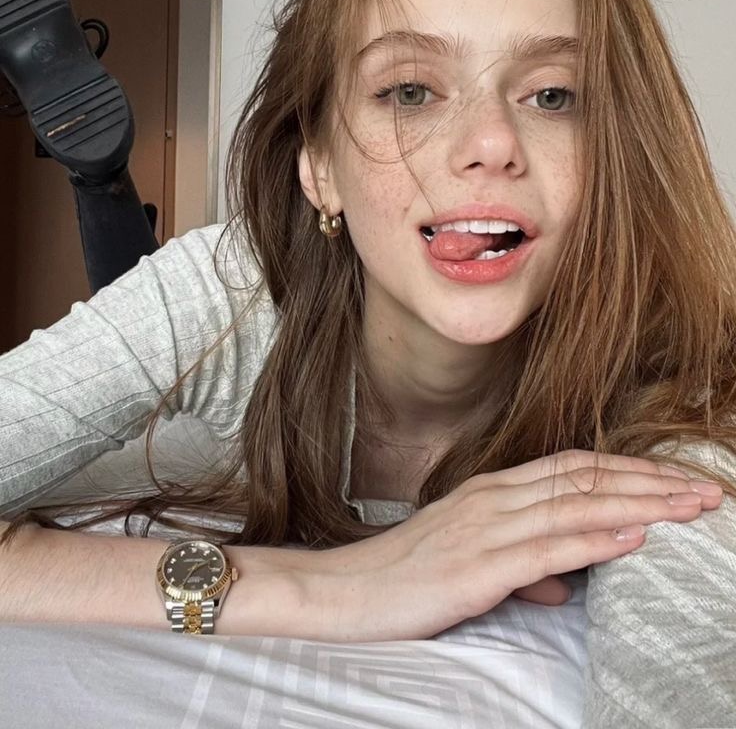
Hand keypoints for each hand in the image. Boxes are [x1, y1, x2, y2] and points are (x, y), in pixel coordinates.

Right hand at [305, 449, 721, 640]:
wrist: (342, 591)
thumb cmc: (404, 577)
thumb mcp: (470, 563)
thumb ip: (521, 565)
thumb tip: (562, 583)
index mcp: (495, 490)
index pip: (577, 469)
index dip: (632, 470)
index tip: (679, 479)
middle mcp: (496, 498)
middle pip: (589, 480)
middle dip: (654, 483)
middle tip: (708, 489)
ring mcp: (487, 528)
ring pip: (579, 508)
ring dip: (642, 505)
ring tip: (690, 506)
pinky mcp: (478, 567)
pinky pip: (547, 548)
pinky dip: (595, 540)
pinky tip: (632, 536)